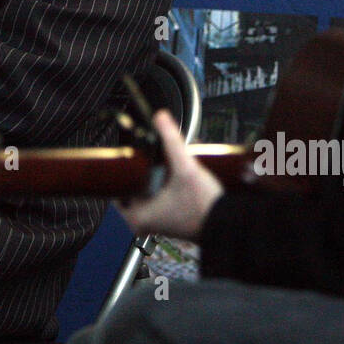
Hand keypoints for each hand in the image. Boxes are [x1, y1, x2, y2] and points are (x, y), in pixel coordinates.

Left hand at [117, 110, 223, 240]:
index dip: (122, 171)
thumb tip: (161, 118)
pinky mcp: (171, 220)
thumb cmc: (205, 207)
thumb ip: (173, 141)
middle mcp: (145, 222)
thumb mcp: (186, 168)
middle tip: (148, 157)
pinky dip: (164, 186)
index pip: (116, 191)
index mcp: (137, 216)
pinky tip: (175, 176)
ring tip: (163, 165)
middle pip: (132, 188)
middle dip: (142, 171)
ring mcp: (158, 222)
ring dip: (154, 177)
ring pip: (147, 192)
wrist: (228, 225)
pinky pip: (160, 198)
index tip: (129, 158)